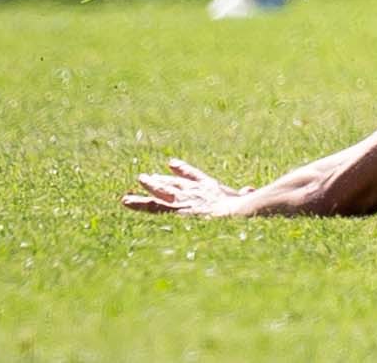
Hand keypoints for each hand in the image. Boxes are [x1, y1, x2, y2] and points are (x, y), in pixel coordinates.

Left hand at [123, 159, 260, 217]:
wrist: (234, 212)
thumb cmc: (243, 209)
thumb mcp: (245, 201)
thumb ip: (246, 195)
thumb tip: (251, 190)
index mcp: (211, 188)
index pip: (195, 176)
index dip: (183, 170)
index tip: (171, 163)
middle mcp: (194, 190)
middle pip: (174, 183)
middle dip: (161, 179)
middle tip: (147, 176)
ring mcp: (183, 198)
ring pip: (161, 191)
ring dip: (149, 185)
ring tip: (139, 179)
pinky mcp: (173, 209)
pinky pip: (152, 206)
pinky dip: (139, 203)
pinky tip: (125, 200)